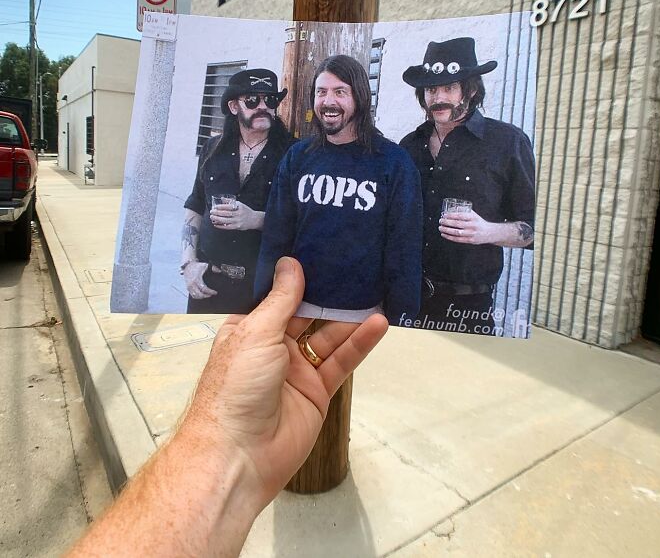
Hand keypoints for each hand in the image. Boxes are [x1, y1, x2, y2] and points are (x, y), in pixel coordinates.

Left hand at [182, 257, 388, 512]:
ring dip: (350, 316)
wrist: (240, 456)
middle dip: (328, 293)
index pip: (275, 297)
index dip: (296, 276)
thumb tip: (291, 263)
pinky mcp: (318, 391)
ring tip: (375, 288)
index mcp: (248, 330)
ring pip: (328, 336)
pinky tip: (378, 323)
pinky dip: (360, 343)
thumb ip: (281, 300)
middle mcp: (273, 347)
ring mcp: (297, 370)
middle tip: (356, 264)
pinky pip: (341, 362)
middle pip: (306, 314)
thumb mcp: (255, 334)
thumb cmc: (237, 386)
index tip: (318, 249)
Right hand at [183, 261, 217, 298]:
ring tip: (208, 295)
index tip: (215, 292)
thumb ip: (213, 268)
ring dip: (202, 297)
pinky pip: (192, 295)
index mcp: (196, 279)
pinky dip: (197, 296)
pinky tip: (202, 295)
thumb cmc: (196, 266)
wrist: (188, 266)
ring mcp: (189, 287)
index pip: (204, 288)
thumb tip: (219, 271)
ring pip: (195, 296)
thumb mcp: (205, 265)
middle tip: (212, 294)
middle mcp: (192, 284)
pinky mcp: (188, 288)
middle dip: (206, 295)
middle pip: (199, 294)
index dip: (210, 292)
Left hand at [210, 201, 263, 230]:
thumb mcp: (240, 204)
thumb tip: (222, 199)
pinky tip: (216, 224)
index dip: (221, 207)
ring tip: (212, 217)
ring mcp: (238, 221)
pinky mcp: (237, 227)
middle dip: (217, 213)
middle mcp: (239, 214)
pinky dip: (220, 226)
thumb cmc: (245, 211)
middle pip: (226, 214)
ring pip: (226, 221)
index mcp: (239, 207)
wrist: (254, 219)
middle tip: (211, 212)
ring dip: (217, 219)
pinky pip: (227, 227)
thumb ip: (230, 201)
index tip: (215, 207)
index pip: (228, 207)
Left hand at [439, 209, 496, 244]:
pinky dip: (449, 237)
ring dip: (446, 230)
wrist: (490, 233)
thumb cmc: (479, 222)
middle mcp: (473, 226)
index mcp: (473, 218)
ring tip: (440, 228)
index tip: (444, 215)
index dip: (451, 215)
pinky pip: (458, 239)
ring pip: (456, 232)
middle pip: (457, 224)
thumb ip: (464, 210)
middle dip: (447, 222)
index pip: (460, 216)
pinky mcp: (470, 240)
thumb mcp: (474, 215)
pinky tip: (444, 234)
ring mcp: (471, 234)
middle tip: (440, 221)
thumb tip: (452, 207)